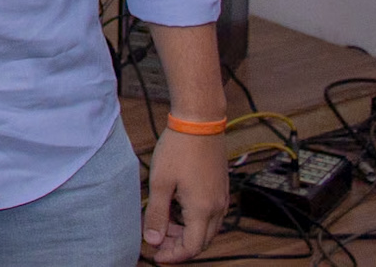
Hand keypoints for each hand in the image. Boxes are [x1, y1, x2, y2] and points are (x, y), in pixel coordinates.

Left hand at [144, 128, 228, 262]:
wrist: (200, 122)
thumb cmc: (179, 148)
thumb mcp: (160, 183)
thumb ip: (157, 214)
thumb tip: (154, 240)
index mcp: (203, 210)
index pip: (192, 248)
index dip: (173, 257)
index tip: (156, 256)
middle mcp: (217, 208)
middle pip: (201, 242)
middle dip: (179, 247)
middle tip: (157, 241)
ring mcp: (221, 198)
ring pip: (206, 229)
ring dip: (186, 233)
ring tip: (163, 224)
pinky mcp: (220, 188)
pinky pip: (210, 215)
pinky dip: (193, 220)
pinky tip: (176, 209)